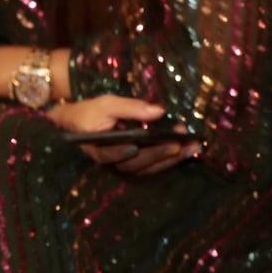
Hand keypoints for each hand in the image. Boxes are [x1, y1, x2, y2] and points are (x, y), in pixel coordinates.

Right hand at [47, 96, 198, 176]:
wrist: (78, 123)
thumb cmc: (89, 112)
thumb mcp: (106, 104)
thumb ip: (131, 107)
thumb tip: (159, 111)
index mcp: (97, 148)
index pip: (109, 154)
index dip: (122, 152)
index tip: (135, 146)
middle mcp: (112, 162)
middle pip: (136, 163)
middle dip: (160, 153)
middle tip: (181, 143)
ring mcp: (124, 166)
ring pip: (149, 168)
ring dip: (172, 159)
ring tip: (193, 147)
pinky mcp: (135, 165)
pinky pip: (154, 166)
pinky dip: (172, 159)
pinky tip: (189, 151)